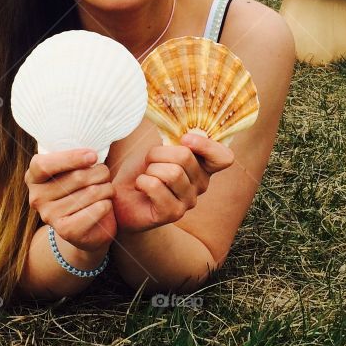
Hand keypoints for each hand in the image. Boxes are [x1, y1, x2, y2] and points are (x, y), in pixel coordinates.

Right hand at [24, 148, 116, 252]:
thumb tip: (91, 154)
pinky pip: (97, 209)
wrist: (86, 229)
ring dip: (106, 188)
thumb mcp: (70, 171)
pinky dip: (107, 204)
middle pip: (76, 177)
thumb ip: (73, 159)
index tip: (93, 156)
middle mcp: (37, 198)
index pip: (43, 165)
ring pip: (90, 192)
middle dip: (100, 172)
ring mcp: (49, 216)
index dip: (71, 158)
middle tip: (105, 173)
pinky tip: (105, 204)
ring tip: (107, 189)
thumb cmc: (80, 190)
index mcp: (34, 177)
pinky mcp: (66, 231)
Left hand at [111, 132, 235, 235]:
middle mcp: (201, 184)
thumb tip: (194, 132)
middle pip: (186, 157)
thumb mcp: (158, 149)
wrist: (121, 196)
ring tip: (146, 176)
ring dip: (150, 169)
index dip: (207, 145)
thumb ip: (177, 142)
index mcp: (202, 166)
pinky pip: (156, 186)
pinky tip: (140, 188)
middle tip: (149, 163)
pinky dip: (142, 181)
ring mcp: (189, 201)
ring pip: (172, 172)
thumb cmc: (141, 170)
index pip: (223, 157)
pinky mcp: (174, 213)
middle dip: (158, 154)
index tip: (185, 139)